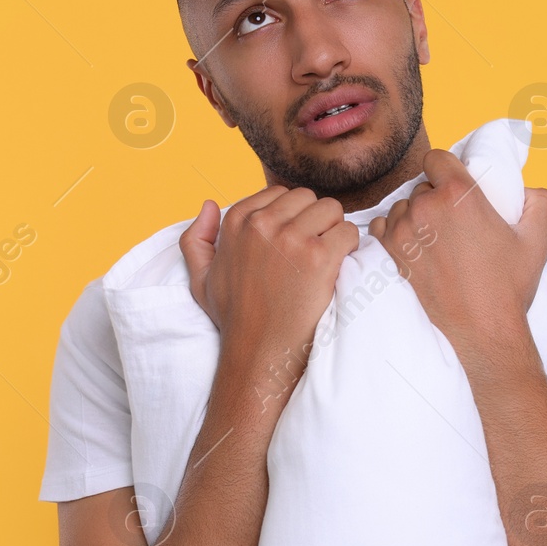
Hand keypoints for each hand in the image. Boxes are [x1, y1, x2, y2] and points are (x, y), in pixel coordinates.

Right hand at [179, 186, 359, 359]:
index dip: (292, 217)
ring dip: (334, 231)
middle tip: (311, 252)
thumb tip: (208, 203)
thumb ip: (196, 240)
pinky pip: (348, 232)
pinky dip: (349, 248)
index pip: (280, 194)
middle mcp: (262, 224)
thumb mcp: (201, 279)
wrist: (259, 352)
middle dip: (314, 220)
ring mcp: (291, 238)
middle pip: (307, 198)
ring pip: (331, 209)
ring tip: (325, 259)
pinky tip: (337, 268)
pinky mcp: (319, 257)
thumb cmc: (234, 318)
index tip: (291, 244)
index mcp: (236, 221)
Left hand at [367, 149, 546, 354]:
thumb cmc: (510, 285)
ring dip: (414, 215)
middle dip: (435, 197)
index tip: (456, 187)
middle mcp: (426, 207)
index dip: (446, 169)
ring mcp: (404, 232)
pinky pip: (382, 227)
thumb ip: (540, 200)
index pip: (437, 158)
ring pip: (402, 206)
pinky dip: (394, 232)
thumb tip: (526, 189)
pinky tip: (414, 246)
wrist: (484, 330)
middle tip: (454, 222)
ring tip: (436, 238)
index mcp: (459, 194)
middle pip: (422, 185)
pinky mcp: (392, 255)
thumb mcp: (539, 238)